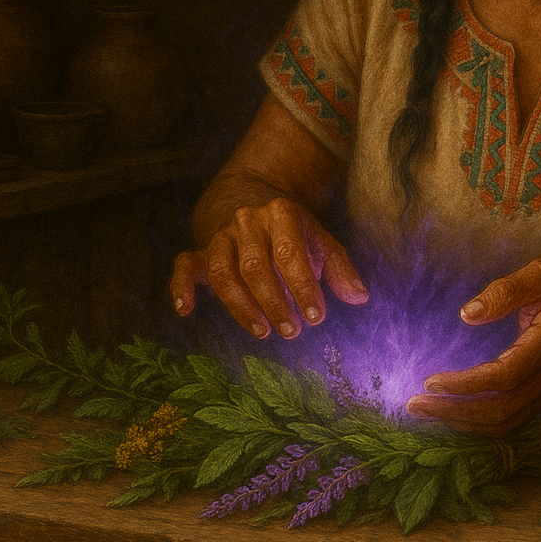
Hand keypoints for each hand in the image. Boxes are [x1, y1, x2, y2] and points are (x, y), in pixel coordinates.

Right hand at [169, 197, 367, 339]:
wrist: (256, 209)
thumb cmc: (295, 236)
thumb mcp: (322, 243)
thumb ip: (340, 269)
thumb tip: (360, 297)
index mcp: (281, 214)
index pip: (289, 252)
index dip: (302, 286)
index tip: (317, 317)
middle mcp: (248, 222)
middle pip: (255, 266)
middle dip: (274, 302)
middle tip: (292, 331)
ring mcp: (221, 236)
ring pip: (222, 271)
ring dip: (240, 306)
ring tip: (263, 332)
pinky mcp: (201, 250)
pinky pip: (183, 265)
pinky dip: (180, 286)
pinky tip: (186, 310)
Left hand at [405, 258, 540, 435]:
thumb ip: (507, 290)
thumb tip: (468, 314)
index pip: (504, 376)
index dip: (466, 384)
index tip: (431, 379)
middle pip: (500, 411)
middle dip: (454, 413)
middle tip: (414, 404)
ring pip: (503, 425)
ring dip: (461, 424)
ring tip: (425, 411)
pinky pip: (508, 423)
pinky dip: (476, 425)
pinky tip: (451, 415)